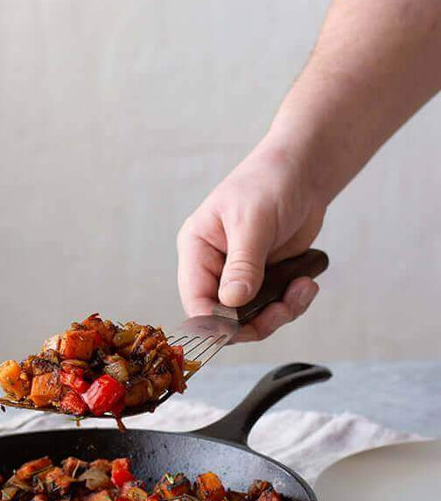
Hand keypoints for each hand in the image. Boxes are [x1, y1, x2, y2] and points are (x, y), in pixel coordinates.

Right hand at [177, 140, 325, 341]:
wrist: (304, 171)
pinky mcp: (263, 280)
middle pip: (221, 318)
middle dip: (253, 322)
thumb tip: (232, 302)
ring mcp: (239, 276)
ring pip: (249, 319)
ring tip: (301, 290)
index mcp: (198, 250)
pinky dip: (291, 304)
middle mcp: (214, 268)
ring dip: (278, 314)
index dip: (214, 322)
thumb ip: (242, 265)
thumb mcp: (253, 222)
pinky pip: (272, 308)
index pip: (195, 299)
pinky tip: (305, 284)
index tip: (242, 328)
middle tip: (282, 310)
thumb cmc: (269, 182)